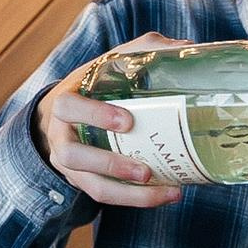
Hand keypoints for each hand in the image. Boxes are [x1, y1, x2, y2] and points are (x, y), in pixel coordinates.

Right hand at [38, 33, 184, 208]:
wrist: (62, 116)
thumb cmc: (94, 85)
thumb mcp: (111, 63)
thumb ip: (144, 51)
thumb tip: (187, 47)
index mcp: (65, 101)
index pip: (69, 107)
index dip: (95, 115)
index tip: (127, 121)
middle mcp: (60, 136)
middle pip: (74, 155)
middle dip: (110, 164)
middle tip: (145, 170)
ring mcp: (68, 163)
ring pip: (91, 185)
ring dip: (128, 194)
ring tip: (164, 191)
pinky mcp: (82, 181)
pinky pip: (104, 196)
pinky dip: (134, 200)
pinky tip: (164, 195)